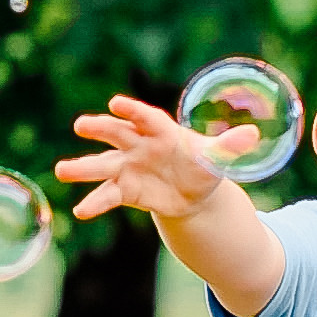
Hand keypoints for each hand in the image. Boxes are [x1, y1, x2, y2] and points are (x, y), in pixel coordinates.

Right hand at [55, 94, 254, 221]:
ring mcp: (127, 167)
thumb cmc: (202, 166)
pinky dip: (94, 203)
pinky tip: (80, 212)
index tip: (116, 104)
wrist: (192, 193)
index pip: (146, 117)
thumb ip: (230, 146)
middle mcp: (139, 146)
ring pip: (103, 165)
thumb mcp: (217, 158)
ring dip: (83, 167)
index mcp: (162, 131)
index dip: (132, 110)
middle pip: (117, 134)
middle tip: (81, 125)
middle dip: (100, 128)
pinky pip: (107, 196)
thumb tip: (254, 134)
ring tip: (62, 170)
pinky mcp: (124, 190)